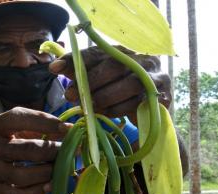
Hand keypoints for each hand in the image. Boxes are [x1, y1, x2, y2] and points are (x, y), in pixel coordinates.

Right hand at [0, 107, 70, 193]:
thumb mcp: (7, 128)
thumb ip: (33, 126)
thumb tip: (68, 130)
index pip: (18, 118)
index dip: (45, 122)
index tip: (68, 128)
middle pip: (25, 150)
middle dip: (52, 151)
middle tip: (69, 152)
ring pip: (21, 175)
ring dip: (46, 173)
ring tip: (59, 170)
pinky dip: (35, 193)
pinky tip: (48, 187)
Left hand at [49, 46, 170, 123]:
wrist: (151, 119)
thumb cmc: (120, 98)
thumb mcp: (99, 83)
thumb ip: (81, 73)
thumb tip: (55, 67)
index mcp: (126, 51)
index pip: (98, 51)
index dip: (76, 59)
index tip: (55, 69)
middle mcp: (143, 59)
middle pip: (115, 65)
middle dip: (90, 81)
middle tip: (71, 95)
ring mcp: (156, 76)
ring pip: (128, 84)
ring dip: (103, 97)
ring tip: (87, 106)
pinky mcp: (162, 96)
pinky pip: (136, 102)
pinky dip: (116, 109)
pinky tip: (104, 113)